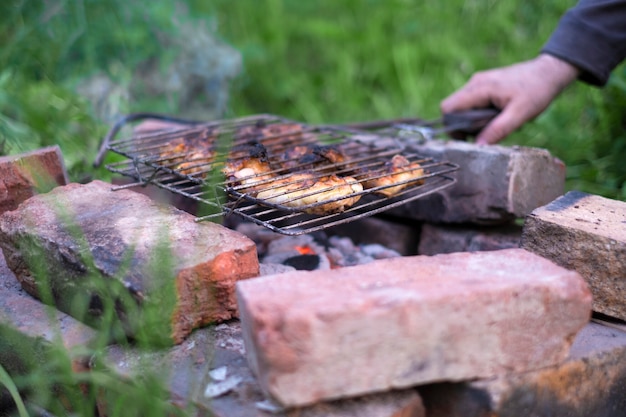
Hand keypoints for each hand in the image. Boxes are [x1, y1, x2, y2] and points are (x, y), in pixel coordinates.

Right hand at [440, 54, 579, 143]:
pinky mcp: (484, 85)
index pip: (448, 108)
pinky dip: (480, 114)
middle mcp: (474, 83)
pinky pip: (472, 103)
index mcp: (480, 88)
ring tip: (495, 122)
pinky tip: (498, 116)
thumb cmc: (537, 90)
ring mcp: (478, 83)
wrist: (549, 72)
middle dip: (464, 125)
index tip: (468, 138)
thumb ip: (498, 130)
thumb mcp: (520, 114)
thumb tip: (478, 146)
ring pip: (462, 107)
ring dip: (473, 120)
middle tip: (485, 133)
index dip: (452, 126)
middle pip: (453, 109)